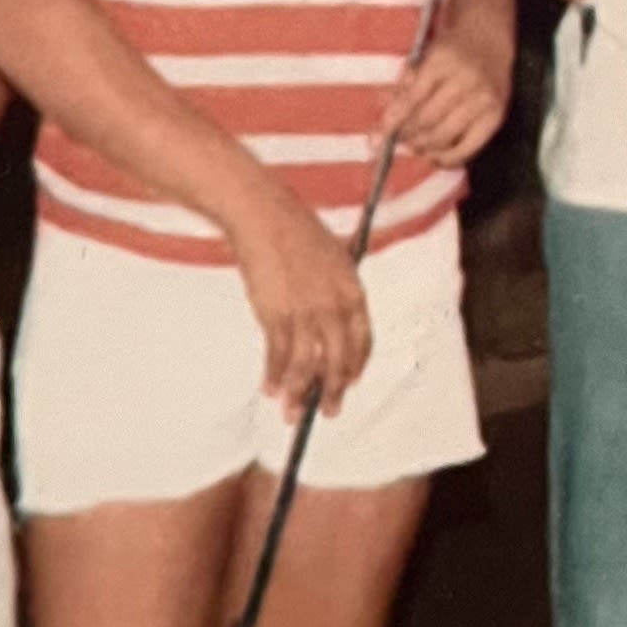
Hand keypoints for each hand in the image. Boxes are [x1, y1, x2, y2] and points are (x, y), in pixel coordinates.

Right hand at [227, 187, 372, 420]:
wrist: (263, 215)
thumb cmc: (294, 230)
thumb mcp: (332, 257)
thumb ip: (336, 290)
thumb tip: (332, 321)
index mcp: (352, 290)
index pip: (362, 340)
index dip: (356, 366)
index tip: (350, 382)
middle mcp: (334, 305)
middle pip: (338, 361)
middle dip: (332, 392)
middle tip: (328, 412)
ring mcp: (305, 312)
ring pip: (307, 366)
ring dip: (299, 394)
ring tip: (291, 412)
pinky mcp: (276, 314)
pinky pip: (278, 356)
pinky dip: (274, 376)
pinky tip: (270, 388)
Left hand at [382, 28, 510, 167]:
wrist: (489, 41)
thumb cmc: (450, 51)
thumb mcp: (424, 57)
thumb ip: (403, 87)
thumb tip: (383, 124)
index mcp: (444, 60)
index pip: (413, 98)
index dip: (393, 121)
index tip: (377, 139)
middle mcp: (467, 79)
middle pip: (428, 120)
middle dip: (407, 136)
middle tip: (398, 141)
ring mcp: (484, 99)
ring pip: (445, 136)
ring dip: (424, 147)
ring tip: (414, 147)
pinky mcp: (496, 116)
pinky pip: (468, 148)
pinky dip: (448, 158)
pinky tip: (435, 157)